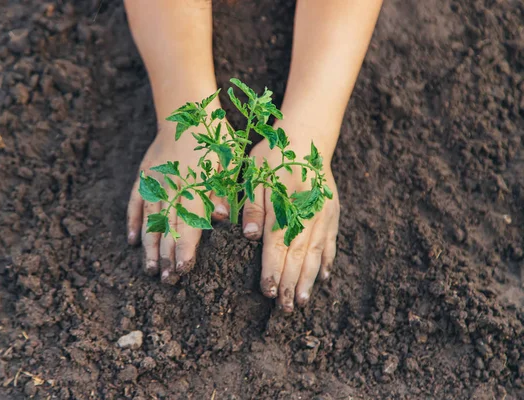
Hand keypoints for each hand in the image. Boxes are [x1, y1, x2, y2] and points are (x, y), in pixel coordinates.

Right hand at [127, 121, 228, 283]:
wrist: (187, 111)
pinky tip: (132, 241)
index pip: (188, 225)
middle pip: (167, 228)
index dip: (184, 249)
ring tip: (150, 270)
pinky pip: (135, 202)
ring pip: (151, 220)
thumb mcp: (228, 162)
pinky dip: (134, 221)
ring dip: (150, 246)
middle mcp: (172, 188)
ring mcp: (154, 183)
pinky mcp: (144, 176)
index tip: (182, 270)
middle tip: (167, 281)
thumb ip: (223, 190)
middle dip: (167, 256)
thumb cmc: (215, 140)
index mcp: (194, 186)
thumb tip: (220, 218)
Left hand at [242, 136, 339, 311]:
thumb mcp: (255, 175)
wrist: (306, 136)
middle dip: (291, 283)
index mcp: (284, 205)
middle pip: (298, 255)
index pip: (277, 245)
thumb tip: (251, 237)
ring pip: (317, 253)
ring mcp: (323, 214)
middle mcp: (307, 213)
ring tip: (304, 301)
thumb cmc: (273, 156)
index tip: (269, 292)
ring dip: (310, 279)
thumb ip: (253, 207)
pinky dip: (328, 260)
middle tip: (286, 308)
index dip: (273, 270)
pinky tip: (326, 277)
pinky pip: (331, 241)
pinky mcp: (332, 212)